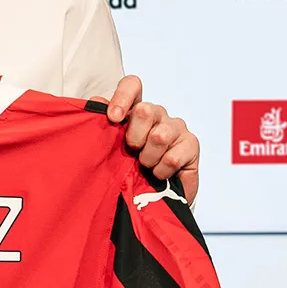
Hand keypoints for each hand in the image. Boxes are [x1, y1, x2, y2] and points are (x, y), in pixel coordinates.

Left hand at [93, 74, 199, 203]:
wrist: (151, 201)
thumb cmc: (129, 172)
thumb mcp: (110, 150)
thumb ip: (102, 126)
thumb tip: (95, 101)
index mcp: (135, 111)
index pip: (133, 86)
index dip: (123, 97)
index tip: (113, 118)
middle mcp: (157, 115)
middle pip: (145, 110)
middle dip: (134, 138)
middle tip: (133, 153)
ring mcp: (176, 127)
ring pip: (159, 136)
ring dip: (147, 158)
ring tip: (146, 167)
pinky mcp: (191, 144)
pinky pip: (173, 156)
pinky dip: (161, 170)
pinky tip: (159, 175)